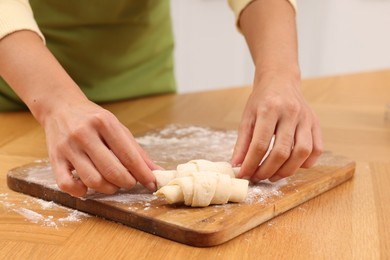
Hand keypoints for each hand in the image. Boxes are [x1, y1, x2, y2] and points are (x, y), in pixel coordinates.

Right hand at [43, 98, 158, 196]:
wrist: (60, 107)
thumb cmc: (93, 119)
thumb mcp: (117, 127)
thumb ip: (136, 150)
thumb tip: (156, 171)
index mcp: (104, 122)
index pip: (128, 155)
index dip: (143, 173)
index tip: (151, 183)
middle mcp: (84, 134)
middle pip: (112, 171)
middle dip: (127, 182)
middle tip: (130, 182)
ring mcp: (68, 147)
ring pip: (92, 180)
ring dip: (108, 189)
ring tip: (113, 184)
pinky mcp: (54, 159)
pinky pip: (67, 185)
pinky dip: (81, 192)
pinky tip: (88, 187)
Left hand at [231, 71, 322, 182]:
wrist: (280, 80)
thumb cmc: (261, 100)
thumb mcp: (247, 117)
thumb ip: (242, 143)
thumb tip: (237, 166)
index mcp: (269, 109)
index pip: (260, 144)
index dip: (251, 164)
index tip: (244, 174)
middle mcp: (290, 113)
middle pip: (282, 151)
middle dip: (268, 170)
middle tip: (258, 177)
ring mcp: (306, 118)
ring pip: (302, 152)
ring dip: (287, 170)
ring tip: (273, 175)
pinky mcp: (316, 123)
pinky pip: (316, 149)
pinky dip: (305, 163)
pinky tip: (291, 165)